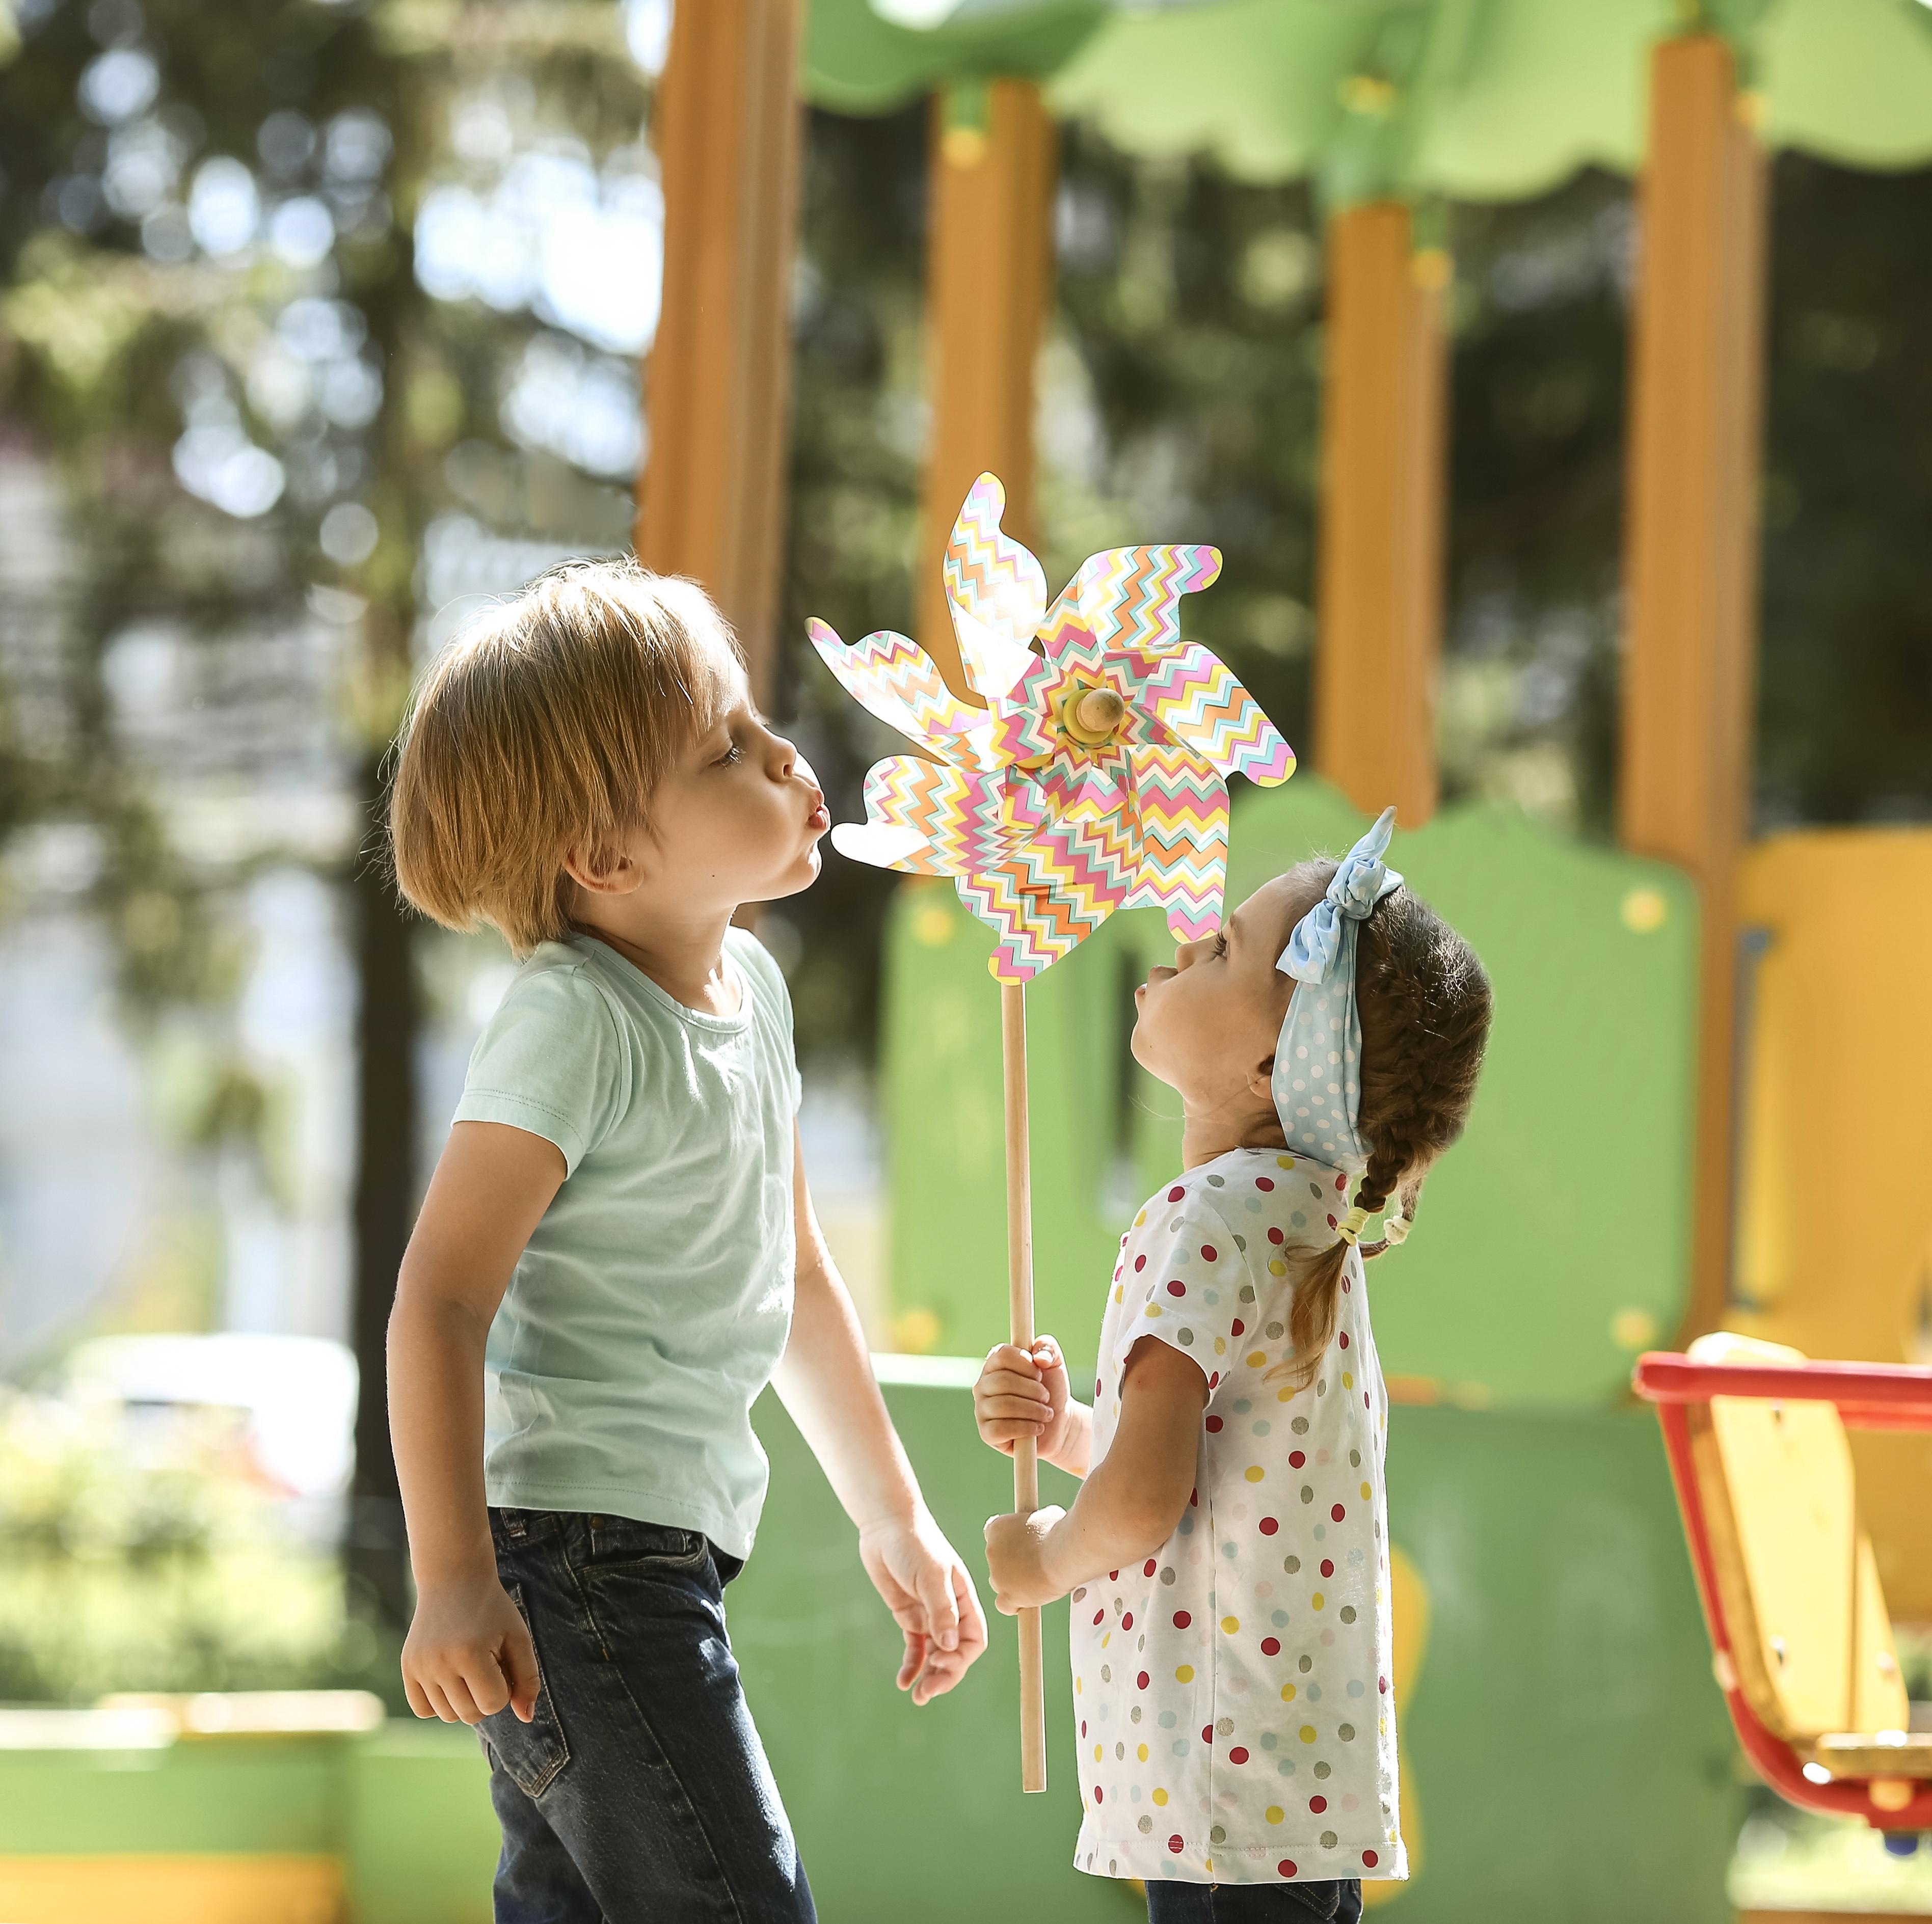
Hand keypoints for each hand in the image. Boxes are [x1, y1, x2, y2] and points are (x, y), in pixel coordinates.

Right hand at [401, 1570, 538, 1725]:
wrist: (454, 1579)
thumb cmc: (492, 1610)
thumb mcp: (518, 1637)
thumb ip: (527, 1679)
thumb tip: (526, 1718)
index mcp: (470, 1653)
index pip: (493, 1704)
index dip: (505, 1688)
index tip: (503, 1663)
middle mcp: (439, 1662)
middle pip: (470, 1715)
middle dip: (486, 1696)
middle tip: (487, 1665)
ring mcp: (419, 1666)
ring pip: (447, 1716)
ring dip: (464, 1700)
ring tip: (469, 1669)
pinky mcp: (407, 1667)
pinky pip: (423, 1710)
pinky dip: (439, 1703)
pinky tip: (449, 1678)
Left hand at [858, 1510, 988, 1705]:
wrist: (886, 1526)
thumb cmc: (914, 1543)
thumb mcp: (930, 1574)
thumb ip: (941, 1609)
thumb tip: (949, 1646)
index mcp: (963, 1600)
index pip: (974, 1639)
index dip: (961, 1658)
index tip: (940, 1664)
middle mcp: (949, 1611)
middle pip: (955, 1653)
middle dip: (945, 1676)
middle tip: (927, 1693)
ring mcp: (928, 1614)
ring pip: (935, 1655)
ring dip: (930, 1676)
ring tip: (918, 1696)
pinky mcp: (909, 1615)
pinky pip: (915, 1647)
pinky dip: (912, 1665)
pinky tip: (904, 1681)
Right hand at [974, 1336, 1074, 1464]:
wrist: (1059, 1424)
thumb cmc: (1052, 1390)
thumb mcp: (1054, 1364)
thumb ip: (1048, 1347)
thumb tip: (1039, 1357)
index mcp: (994, 1364)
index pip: (1001, 1355)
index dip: (1024, 1363)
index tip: (1039, 1372)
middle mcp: (983, 1385)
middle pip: (1003, 1381)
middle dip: (1033, 1390)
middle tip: (1046, 1397)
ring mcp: (982, 1410)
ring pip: (1003, 1405)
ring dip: (1033, 1410)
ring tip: (1046, 1414)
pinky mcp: (986, 1433)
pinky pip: (1000, 1429)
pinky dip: (1025, 1428)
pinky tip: (1037, 1428)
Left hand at [982, 1506, 1068, 1614]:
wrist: (1064, 1553)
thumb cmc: (1058, 1532)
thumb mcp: (1044, 1517)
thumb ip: (1035, 1525)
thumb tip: (1043, 1528)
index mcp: (997, 1527)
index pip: (994, 1534)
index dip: (1008, 1541)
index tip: (1021, 1544)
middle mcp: (992, 1551)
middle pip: (997, 1560)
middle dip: (1012, 1563)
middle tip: (1033, 1564)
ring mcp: (997, 1575)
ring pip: (999, 1583)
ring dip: (1013, 1583)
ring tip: (1036, 1581)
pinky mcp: (1007, 1596)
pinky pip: (1004, 1605)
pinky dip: (1014, 1604)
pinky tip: (1028, 1601)